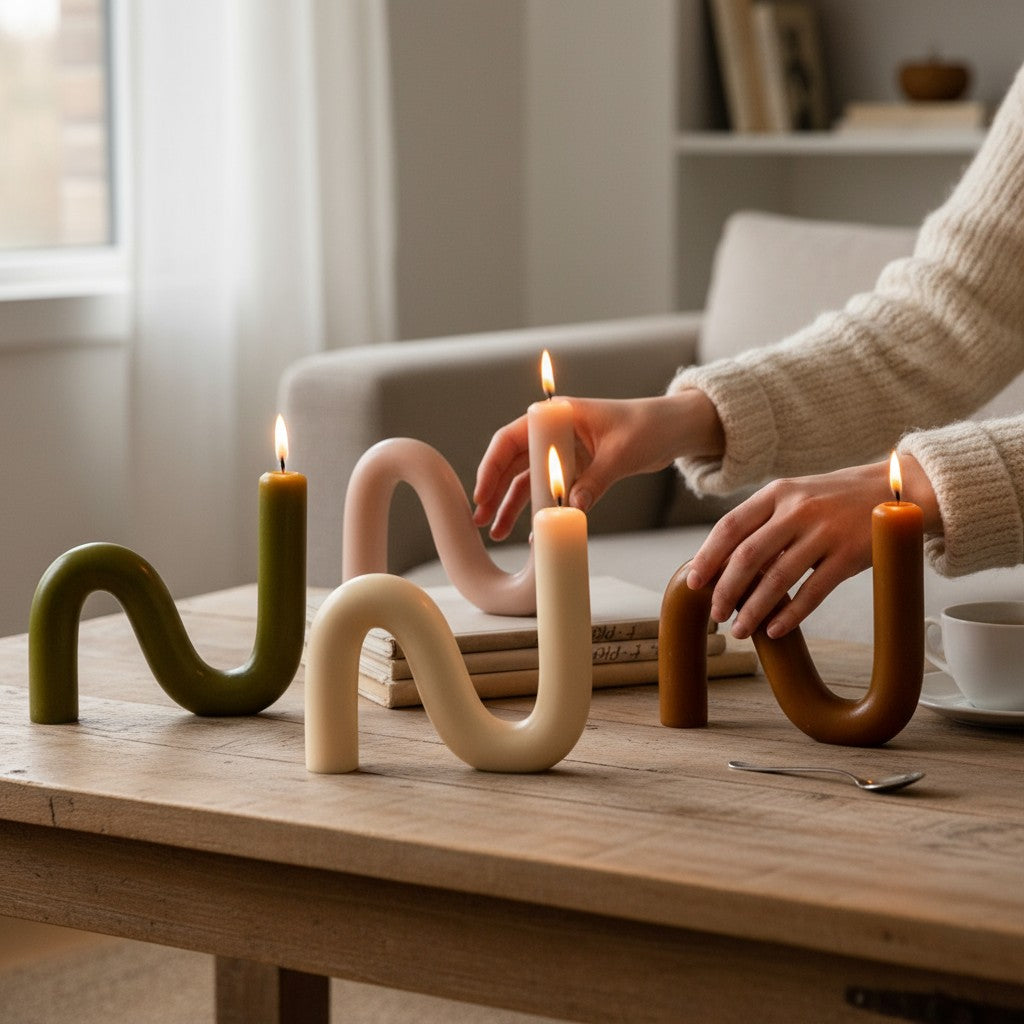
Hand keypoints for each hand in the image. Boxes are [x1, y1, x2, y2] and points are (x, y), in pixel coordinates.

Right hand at [473, 391, 723, 540]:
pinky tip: (526, 531)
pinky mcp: (575, 470)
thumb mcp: (621, 454)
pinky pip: (548, 491)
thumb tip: (572, 510)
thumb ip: (595, 482)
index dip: (492, 465)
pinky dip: (537, 509)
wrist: (674, 429)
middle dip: (494, 491)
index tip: (482, 493)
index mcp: (559, 415)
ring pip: (526, 480)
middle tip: (480, 519)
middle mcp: (555, 433)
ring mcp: (563, 452)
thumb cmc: (648, 427)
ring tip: (495, 532)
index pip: (512, 438)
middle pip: (512, 462)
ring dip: (509, 504)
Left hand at [685, 456, 937, 639]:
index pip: (730, 526)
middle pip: (748, 555)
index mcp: (777, 493)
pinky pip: (813, 591)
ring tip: (741, 630)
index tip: (693, 583)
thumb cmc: (835, 500)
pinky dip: (791, 615)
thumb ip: (763, 522)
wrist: (898, 491)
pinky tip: (776, 630)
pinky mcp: (849, 555)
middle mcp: (797, 509)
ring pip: (777, 578)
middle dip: (725, 590)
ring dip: (754, 609)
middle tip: (716, 614)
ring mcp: (824, 531)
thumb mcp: (796, 496)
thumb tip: (723, 563)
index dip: (708, 557)